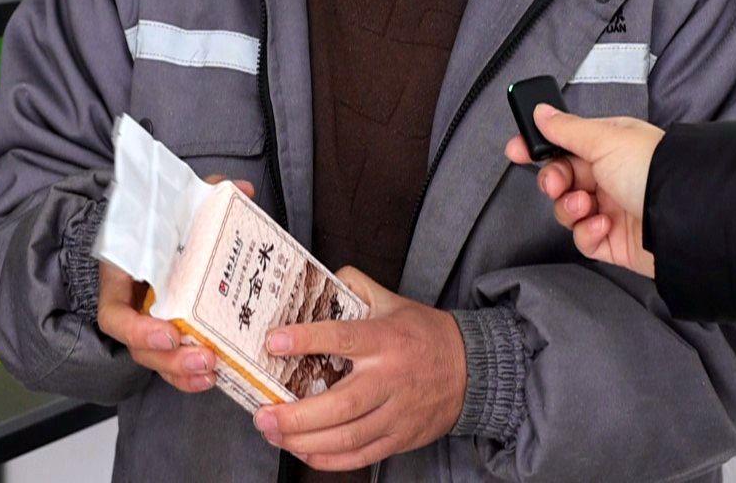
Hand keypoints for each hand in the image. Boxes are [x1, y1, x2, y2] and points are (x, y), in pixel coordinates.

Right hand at [95, 176, 253, 393]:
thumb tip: (241, 189)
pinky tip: (215, 376)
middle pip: (140, 349)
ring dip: (183, 373)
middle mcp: (131, 309)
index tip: (168, 333)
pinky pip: (173, 365)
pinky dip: (190, 375)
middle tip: (204, 358)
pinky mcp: (168, 337)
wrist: (144, 234)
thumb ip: (203, 196)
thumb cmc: (155, 225)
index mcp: (121, 281)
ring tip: (212, 371)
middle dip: (171, 360)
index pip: (114, 316)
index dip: (137, 331)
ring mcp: (147, 326)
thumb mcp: (173, 207)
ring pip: (157, 362)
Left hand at [252, 267, 465, 471]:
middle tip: (262, 414)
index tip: (273, 342)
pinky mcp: (401, 438)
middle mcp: (390, 379)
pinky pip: (361, 456)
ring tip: (273, 433)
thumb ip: (356, 286)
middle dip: (296, 414)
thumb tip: (319, 277)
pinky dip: (329, 460)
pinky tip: (303, 452)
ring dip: (305, 440)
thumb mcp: (393, 301)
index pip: (342, 338)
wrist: (473, 370)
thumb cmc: (424, 334)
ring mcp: (397, 413)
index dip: (306, 340)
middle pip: (340, 405)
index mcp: (385, 340)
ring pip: (348, 436)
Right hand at [505, 104, 661, 277]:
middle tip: (558, 184)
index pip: (564, 144)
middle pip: (562, 179)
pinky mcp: (614, 242)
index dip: (538, 148)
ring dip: (571, 208)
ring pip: (569, 211)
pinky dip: (588, 233)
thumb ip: (566, 129)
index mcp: (609, 146)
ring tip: (588, 206)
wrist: (683, 216)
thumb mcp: (605, 140)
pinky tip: (603, 225)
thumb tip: (541, 111)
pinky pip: (584, 239)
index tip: (516, 151)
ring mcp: (612, 209)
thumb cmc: (651, 168)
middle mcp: (610, 176)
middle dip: (554, 181)